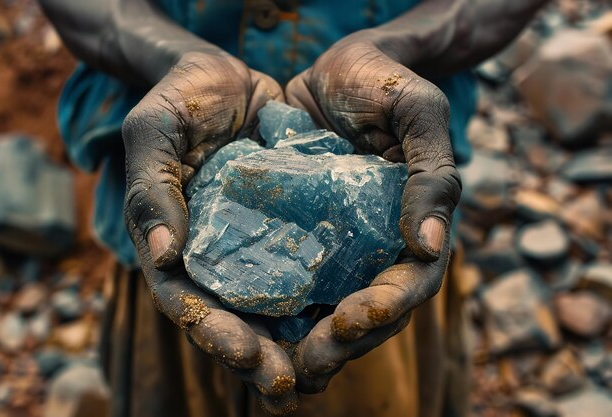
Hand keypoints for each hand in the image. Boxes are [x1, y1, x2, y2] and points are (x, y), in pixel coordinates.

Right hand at [122, 52, 297, 414]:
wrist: (226, 74)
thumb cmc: (182, 98)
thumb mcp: (155, 132)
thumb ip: (151, 190)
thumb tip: (161, 257)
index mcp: (173, 242)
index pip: (188, 300)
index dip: (215, 333)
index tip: (249, 358)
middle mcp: (212, 253)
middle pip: (231, 317)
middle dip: (259, 356)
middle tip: (292, 386)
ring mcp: (250, 243)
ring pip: (270, 305)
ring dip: (295, 342)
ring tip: (325, 371)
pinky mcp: (287, 226)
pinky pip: (305, 267)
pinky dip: (322, 297)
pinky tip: (349, 316)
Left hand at [285, 39, 460, 392]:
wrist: (335, 66)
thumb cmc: (383, 82)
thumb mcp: (417, 111)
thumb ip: (431, 173)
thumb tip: (430, 247)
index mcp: (414, 226)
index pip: (410, 285)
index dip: (386, 309)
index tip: (352, 319)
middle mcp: (378, 246)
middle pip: (367, 314)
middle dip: (340, 344)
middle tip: (303, 365)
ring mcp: (339, 246)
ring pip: (326, 310)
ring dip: (302, 345)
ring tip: (271, 367)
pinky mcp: (301, 236)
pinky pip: (289, 281)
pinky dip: (272, 310)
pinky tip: (246, 327)